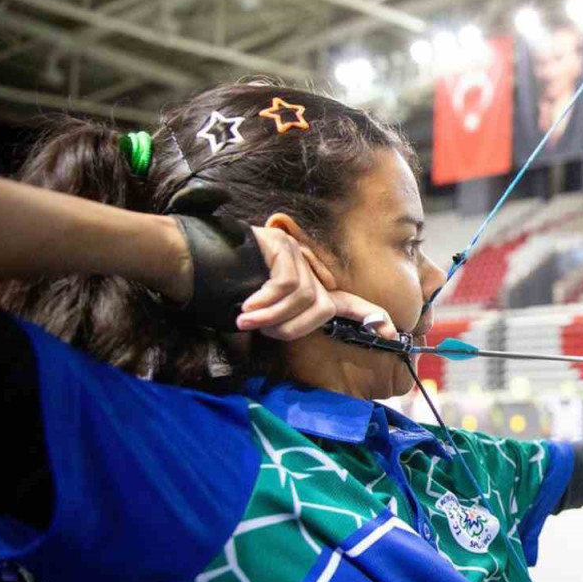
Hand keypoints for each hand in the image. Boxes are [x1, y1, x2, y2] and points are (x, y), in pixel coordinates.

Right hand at [233, 227, 398, 341]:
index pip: (345, 302)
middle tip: (262, 331)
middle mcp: (307, 267)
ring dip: (276, 317)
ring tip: (248, 319)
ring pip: (306, 299)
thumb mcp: (260, 314)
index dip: (369, 317)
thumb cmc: (222, 293)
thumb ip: (282, 322)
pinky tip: (247, 307)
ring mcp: (296, 253)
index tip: (392, 333)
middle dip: (295, 328)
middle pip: (323, 308)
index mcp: (307, 285)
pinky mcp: (282, 246)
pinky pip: (288, 286)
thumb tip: (285, 336)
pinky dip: (268, 303)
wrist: (190, 262)